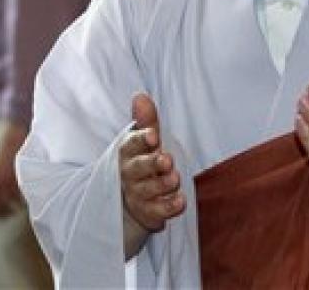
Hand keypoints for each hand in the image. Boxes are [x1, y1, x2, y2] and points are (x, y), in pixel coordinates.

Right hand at [119, 93, 184, 258]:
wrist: (135, 199)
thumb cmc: (143, 161)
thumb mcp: (146, 139)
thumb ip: (146, 120)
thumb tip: (140, 96)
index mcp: (128, 153)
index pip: (130, 145)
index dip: (140, 140)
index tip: (153, 135)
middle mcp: (129, 174)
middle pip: (137, 169)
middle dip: (152, 164)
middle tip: (167, 159)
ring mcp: (138, 195)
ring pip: (148, 190)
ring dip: (162, 184)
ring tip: (175, 178)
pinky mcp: (148, 212)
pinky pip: (157, 211)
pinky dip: (168, 206)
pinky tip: (180, 201)